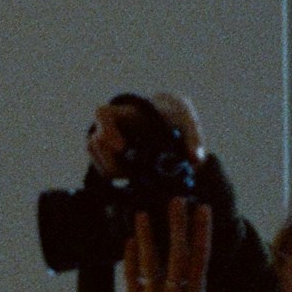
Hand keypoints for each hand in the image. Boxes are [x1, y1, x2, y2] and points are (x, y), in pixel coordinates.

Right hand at [86, 92, 205, 177]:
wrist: (169, 120)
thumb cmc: (176, 116)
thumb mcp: (188, 121)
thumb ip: (193, 138)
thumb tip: (196, 160)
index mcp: (126, 113)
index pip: (103, 114)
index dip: (107, 130)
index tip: (123, 147)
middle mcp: (110, 126)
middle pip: (95, 142)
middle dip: (111, 161)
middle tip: (131, 173)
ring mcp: (107, 142)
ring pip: (95, 158)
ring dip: (110, 170)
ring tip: (133, 176)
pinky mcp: (109, 157)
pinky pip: (100, 168)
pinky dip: (112, 176)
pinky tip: (130, 179)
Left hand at [123, 195, 211, 291]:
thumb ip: (185, 280)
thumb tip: (182, 247)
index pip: (201, 257)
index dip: (202, 232)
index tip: (202, 209)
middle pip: (178, 255)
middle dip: (177, 225)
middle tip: (176, 200)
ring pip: (151, 262)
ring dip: (146, 236)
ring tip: (141, 213)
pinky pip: (131, 276)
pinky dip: (128, 258)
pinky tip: (126, 241)